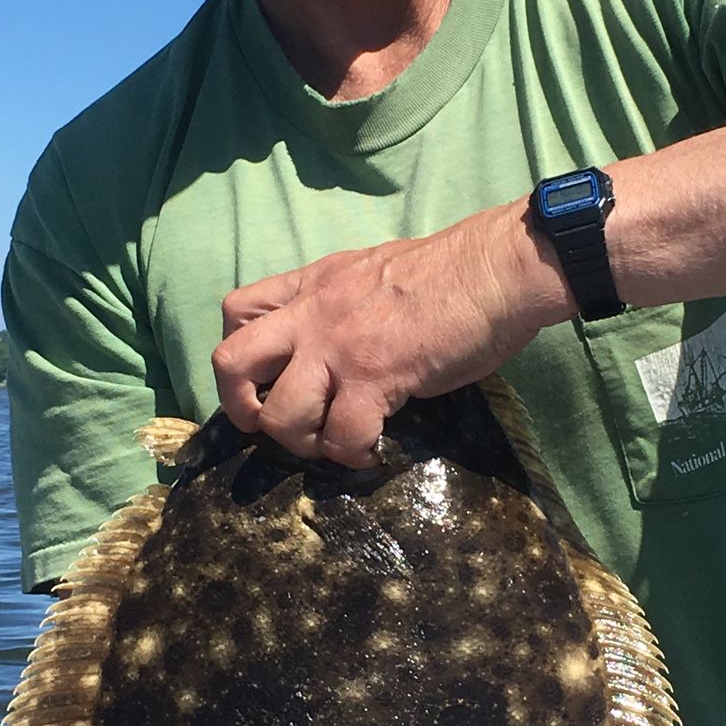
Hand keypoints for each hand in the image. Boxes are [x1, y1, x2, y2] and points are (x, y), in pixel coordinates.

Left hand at [213, 203, 566, 466]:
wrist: (496, 271)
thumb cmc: (450, 273)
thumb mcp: (373, 273)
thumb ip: (342, 305)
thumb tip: (337, 348)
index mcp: (312, 285)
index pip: (235, 311)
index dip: (240, 354)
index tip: (267, 377)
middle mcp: (312, 314)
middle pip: (230, 363)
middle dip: (242, 409)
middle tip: (276, 425)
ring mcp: (339, 347)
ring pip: (280, 414)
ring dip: (302, 442)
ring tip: (334, 441)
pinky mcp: (376, 377)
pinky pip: (342, 435)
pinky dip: (353, 454)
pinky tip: (373, 450)